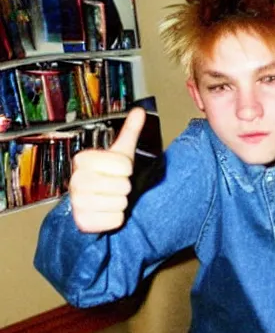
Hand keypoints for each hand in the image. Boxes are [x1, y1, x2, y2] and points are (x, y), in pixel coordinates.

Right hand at [69, 107, 145, 232]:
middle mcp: (76, 180)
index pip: (123, 164)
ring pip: (120, 204)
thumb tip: (139, 110)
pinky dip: (117, 220)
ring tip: (111, 200)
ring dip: (122, 204)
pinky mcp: (83, 222)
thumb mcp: (121, 154)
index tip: (119, 171)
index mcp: (83, 159)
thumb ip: (129, 133)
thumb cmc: (109, 177)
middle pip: (123, 185)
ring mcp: (77, 202)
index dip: (127, 169)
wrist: (93, 205)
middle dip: (125, 189)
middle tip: (115, 188)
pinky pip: (116, 220)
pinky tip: (106, 213)